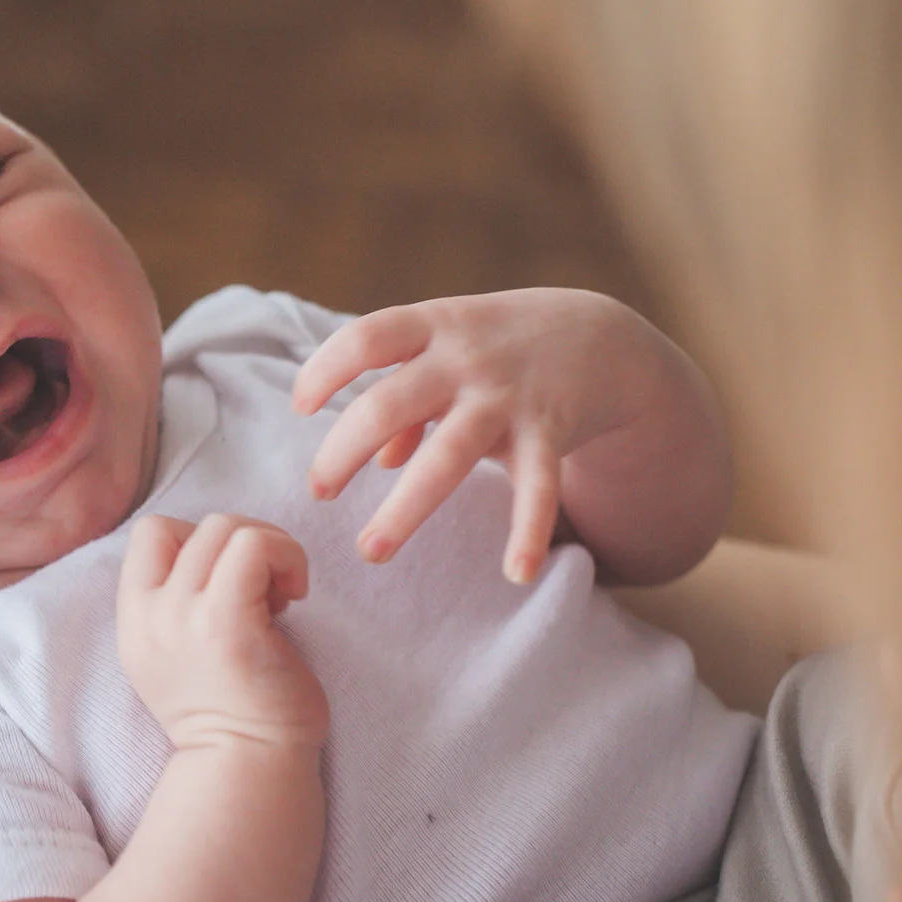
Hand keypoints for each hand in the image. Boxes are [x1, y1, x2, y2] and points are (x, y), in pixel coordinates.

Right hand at [117, 514, 327, 750]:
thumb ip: (180, 605)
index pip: (151, 533)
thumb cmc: (234, 715)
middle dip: (244, 547)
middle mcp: (150, 614)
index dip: (200, 542)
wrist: (248, 768)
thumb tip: (227, 553)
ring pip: (226, 527)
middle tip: (267, 595)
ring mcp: (184, 616)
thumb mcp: (178, 655)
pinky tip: (295, 597)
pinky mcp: (227, 621)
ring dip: (268, 549)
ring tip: (280, 598)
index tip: (230, 584)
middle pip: (196, 526)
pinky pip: (256, 545)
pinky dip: (286, 556)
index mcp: (134, 620)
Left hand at [293, 288, 707, 582]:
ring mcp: (507, 398)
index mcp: (434, 327)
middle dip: (342, 452)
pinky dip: (527, 531)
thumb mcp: (451, 349)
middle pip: (387, 405)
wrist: (603, 338)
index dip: (325, 369)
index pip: (365, 338)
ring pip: (447, 457)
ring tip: (370, 552)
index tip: (298, 406)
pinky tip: (514, 574)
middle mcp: (465, 360)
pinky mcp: (549, 433)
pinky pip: (536, 488)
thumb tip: (377, 461)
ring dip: (405, 509)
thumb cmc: (501, 346)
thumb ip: (409, 397)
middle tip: (316, 494)